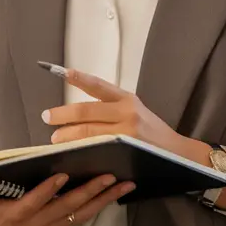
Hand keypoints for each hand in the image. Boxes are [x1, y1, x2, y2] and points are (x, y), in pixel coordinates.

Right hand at [0, 172, 135, 225]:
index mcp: (14, 216)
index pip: (33, 203)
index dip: (47, 191)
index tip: (62, 176)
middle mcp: (36, 224)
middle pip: (66, 208)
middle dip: (89, 191)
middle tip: (109, 174)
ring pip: (80, 213)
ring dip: (103, 199)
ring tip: (124, 183)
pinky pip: (81, 218)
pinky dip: (99, 206)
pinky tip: (115, 194)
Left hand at [42, 68, 207, 163]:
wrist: (178, 153)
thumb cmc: (152, 133)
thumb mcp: (136, 112)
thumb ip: (112, 109)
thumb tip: (78, 114)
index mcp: (127, 98)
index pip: (98, 85)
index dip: (79, 78)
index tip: (62, 72)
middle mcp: (127, 110)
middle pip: (86, 110)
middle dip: (63, 114)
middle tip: (47, 117)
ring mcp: (126, 130)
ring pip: (88, 131)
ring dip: (67, 134)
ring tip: (55, 138)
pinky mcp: (127, 147)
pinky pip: (97, 147)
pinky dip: (82, 149)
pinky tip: (72, 151)